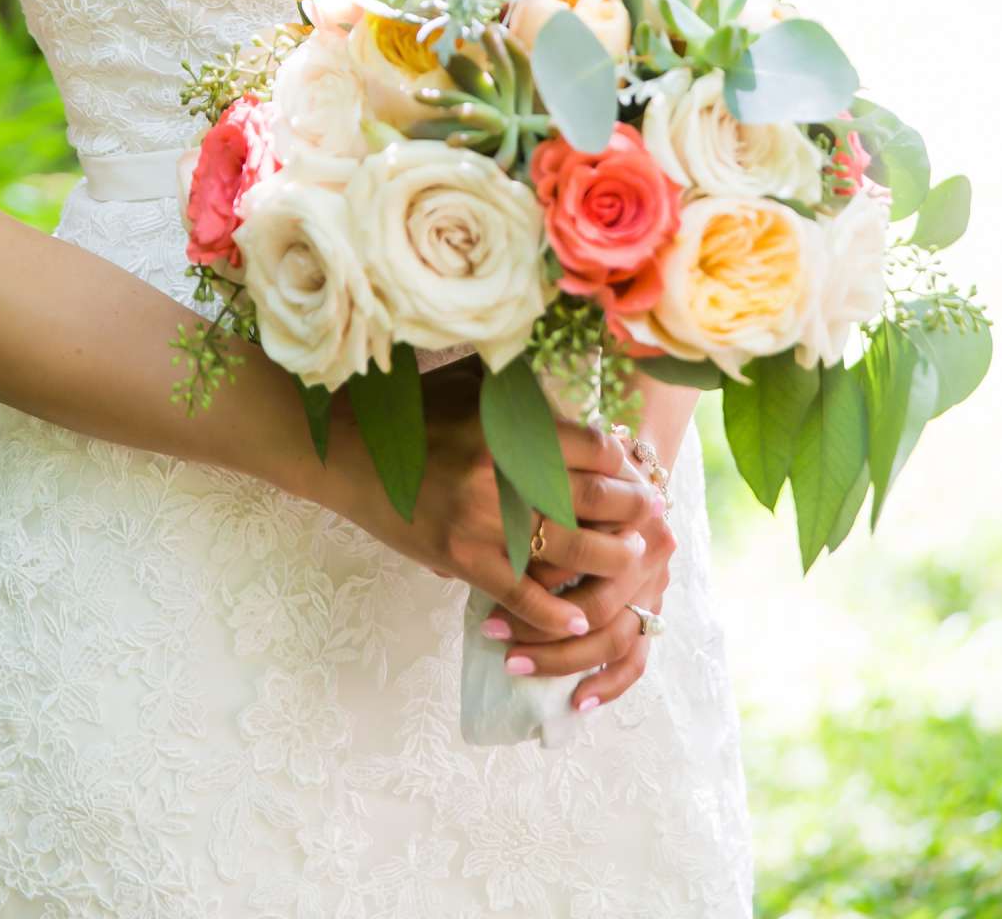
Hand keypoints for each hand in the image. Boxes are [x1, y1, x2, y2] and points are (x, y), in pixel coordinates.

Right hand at [324, 360, 642, 647]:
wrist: (347, 452)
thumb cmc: (411, 413)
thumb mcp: (470, 384)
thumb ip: (521, 395)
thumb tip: (575, 404)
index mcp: (508, 424)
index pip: (591, 447)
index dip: (621, 462)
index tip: (634, 470)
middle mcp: (501, 472)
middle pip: (591, 498)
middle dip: (631, 509)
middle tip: (654, 514)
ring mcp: (481, 520)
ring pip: (567, 549)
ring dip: (609, 557)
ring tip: (631, 559)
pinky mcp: (460, 557)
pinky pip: (520, 593)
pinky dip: (553, 611)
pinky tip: (578, 618)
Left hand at [482, 437, 675, 712]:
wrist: (629, 471)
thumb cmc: (572, 472)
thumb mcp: (544, 473)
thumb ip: (512, 506)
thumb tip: (444, 564)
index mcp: (621, 508)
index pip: (576, 556)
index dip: (530, 583)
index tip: (485, 604)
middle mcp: (646, 544)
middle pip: (595, 599)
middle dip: (541, 625)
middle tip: (495, 635)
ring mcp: (655, 579)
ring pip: (612, 632)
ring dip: (563, 656)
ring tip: (514, 664)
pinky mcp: (656, 607)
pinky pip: (637, 656)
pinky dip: (609, 682)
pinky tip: (578, 701)